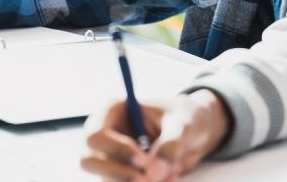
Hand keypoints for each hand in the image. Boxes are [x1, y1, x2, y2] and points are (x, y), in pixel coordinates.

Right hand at [81, 89, 230, 181]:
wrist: (197, 132)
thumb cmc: (186, 117)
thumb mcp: (184, 124)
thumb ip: (170, 144)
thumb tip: (153, 173)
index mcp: (113, 112)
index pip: (97, 135)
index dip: (117, 151)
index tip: (144, 161)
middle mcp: (106, 136)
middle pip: (89, 161)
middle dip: (118, 175)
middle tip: (147, 181)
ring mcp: (111, 158)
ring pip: (107, 180)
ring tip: (170, 177)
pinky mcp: (122, 176)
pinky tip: (169, 180)